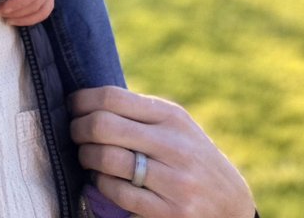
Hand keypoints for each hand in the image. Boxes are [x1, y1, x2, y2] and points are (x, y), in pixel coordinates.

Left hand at [69, 86, 255, 217]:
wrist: (231, 203)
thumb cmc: (189, 156)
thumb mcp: (175, 126)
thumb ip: (139, 113)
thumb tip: (87, 100)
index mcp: (171, 116)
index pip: (112, 97)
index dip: (83, 100)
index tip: (72, 105)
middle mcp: (173, 144)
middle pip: (104, 125)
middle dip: (78, 129)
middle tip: (74, 133)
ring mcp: (173, 180)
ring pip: (108, 159)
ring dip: (86, 157)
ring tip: (86, 156)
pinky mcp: (170, 211)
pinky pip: (118, 193)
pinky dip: (101, 184)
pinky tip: (101, 180)